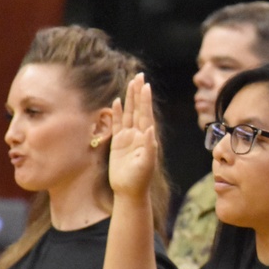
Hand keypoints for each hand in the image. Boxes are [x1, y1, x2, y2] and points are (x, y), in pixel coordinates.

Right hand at [109, 74, 158, 198]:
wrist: (129, 191)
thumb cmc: (139, 180)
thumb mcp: (146, 164)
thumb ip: (149, 146)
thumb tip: (150, 129)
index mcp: (147, 138)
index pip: (146, 115)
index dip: (145, 100)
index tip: (145, 85)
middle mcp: (138, 134)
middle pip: (138, 109)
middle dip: (138, 93)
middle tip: (139, 76)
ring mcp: (128, 138)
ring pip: (128, 114)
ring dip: (129, 99)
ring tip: (131, 83)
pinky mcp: (118, 143)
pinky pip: (117, 124)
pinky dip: (117, 113)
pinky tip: (117, 102)